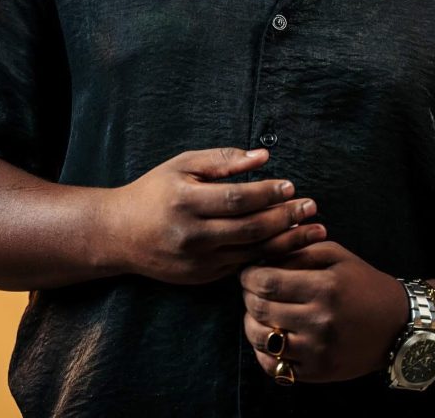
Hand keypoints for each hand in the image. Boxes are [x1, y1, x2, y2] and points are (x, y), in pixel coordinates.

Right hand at [110, 147, 325, 284]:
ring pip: (251, 252)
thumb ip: (223, 160)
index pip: (236, 198)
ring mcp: (198, 261)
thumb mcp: (182, 165)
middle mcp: (192, 234)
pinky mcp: (202, 277)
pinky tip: (289, 247)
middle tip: (312, 208)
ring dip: (286, 241)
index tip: (291, 186)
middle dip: (286, 218)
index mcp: (186, 201)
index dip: (267, 193)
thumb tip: (263, 157)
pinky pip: (242, 266)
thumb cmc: (155, 191)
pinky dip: (268, 256)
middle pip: (249, 228)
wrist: (120, 234)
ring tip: (314, 231)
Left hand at [240, 241, 407, 381]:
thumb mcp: (337, 255)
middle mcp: (321, 322)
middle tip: (249, 288)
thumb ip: (300, 249)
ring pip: (262, 340)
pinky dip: (262, 352)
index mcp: (325, 288)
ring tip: (256, 311)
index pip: (268, 282)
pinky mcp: (319, 372)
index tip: (247, 271)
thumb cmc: (364, 283)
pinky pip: (275, 368)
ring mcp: (319, 351)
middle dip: (246, 296)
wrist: (397, 325)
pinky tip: (267, 336)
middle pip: (260, 310)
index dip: (249, 275)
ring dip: (250, 323)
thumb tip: (263, 253)